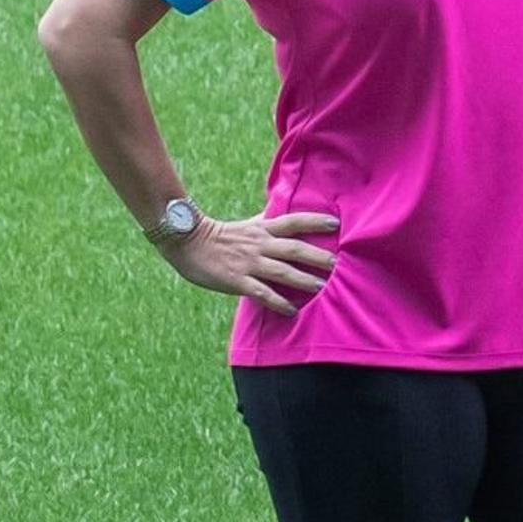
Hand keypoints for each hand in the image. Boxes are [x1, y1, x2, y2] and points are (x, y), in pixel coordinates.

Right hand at [166, 210, 337, 316]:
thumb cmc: (218, 235)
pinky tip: (291, 310)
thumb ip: (266, 221)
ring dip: (303, 280)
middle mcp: (259, 244)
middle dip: (317, 256)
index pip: (293, 222)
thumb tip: (281, 210)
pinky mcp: (236, 280)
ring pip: (282, 271)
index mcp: (262, 229)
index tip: (335, 224)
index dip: (314, 221)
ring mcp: (248, 263)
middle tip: (336, 263)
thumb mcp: (247, 225)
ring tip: (321, 287)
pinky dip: (278, 302)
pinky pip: (262, 293)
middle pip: (294, 248)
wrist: (186, 242)